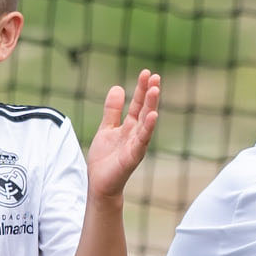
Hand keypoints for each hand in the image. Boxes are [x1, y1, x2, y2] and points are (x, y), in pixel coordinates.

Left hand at [85, 69, 158, 198]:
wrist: (100, 183)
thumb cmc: (105, 158)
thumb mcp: (106, 128)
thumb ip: (112, 110)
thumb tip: (118, 87)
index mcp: (129, 127)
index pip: (138, 104)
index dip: (141, 89)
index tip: (147, 72)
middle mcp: (136, 134)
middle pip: (145, 110)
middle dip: (149, 93)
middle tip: (155, 76)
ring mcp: (136, 145)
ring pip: (146, 122)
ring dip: (151, 106)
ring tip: (155, 89)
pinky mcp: (133, 156)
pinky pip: (142, 140)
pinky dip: (147, 128)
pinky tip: (153, 116)